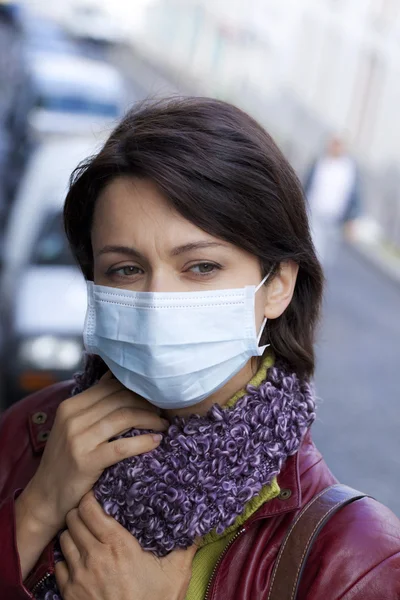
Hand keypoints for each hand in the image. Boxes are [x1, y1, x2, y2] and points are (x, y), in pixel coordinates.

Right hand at [19, 373, 168, 534]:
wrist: (46, 497)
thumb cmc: (66, 460)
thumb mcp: (74, 427)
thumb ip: (94, 406)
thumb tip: (119, 382)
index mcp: (70, 406)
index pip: (110, 386)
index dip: (136, 390)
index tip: (153, 398)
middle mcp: (72, 418)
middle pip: (120, 399)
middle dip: (147, 403)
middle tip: (162, 412)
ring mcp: (78, 440)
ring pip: (124, 417)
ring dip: (150, 419)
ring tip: (163, 426)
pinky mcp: (86, 462)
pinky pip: (122, 446)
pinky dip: (144, 441)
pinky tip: (156, 441)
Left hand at [55, 492, 197, 599]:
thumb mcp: (176, 574)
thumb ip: (185, 546)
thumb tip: (195, 526)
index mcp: (118, 544)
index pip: (89, 509)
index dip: (90, 500)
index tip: (97, 498)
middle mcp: (94, 556)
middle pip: (73, 520)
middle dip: (80, 513)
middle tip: (90, 515)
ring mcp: (79, 575)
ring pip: (64, 539)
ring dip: (72, 534)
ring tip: (84, 536)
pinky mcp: (70, 593)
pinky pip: (58, 565)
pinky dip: (66, 559)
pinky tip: (79, 561)